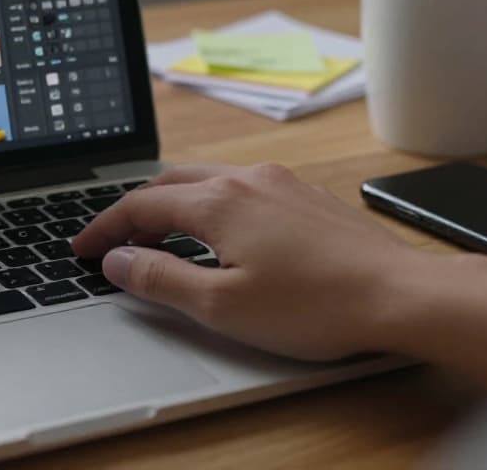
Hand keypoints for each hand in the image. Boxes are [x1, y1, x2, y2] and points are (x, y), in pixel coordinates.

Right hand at [73, 163, 440, 360]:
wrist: (404, 296)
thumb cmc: (318, 305)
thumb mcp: (223, 306)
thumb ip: (162, 279)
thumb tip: (119, 261)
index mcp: (219, 201)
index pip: (141, 205)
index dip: (105, 228)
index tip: (82, 249)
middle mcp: (247, 179)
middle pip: (171, 183)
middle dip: (135, 210)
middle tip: (114, 242)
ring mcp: (281, 183)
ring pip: (208, 180)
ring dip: (174, 203)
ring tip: (159, 236)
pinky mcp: (307, 196)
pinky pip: (241, 188)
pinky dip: (211, 204)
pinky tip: (219, 233)